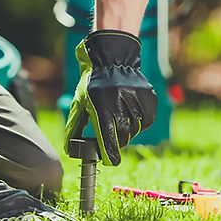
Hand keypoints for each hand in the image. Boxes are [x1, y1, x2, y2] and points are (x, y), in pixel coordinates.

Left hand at [64, 30, 157, 165]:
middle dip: (117, 141)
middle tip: (112, 136)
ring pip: (136, 130)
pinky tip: (131, 113)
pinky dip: (140, 122)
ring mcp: (137, 101)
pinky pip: (147, 120)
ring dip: (128, 130)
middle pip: (123, 138)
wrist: (112, 59)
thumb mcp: (80, 103)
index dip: (109, 155)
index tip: (109, 161)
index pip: (108, 141)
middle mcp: (121, 105)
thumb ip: (75, 127)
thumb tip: (71, 150)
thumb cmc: (92, 84)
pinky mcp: (149, 98)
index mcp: (102, 108)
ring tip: (120, 118)